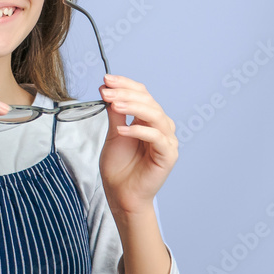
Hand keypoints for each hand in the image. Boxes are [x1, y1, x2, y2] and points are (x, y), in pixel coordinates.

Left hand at [98, 74, 178, 215]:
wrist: (120, 194)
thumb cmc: (119, 167)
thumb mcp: (113, 134)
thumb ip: (115, 113)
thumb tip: (106, 89)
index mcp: (149, 119)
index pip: (142, 94)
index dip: (125, 84)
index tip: (106, 79)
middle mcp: (161, 127)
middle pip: (148, 102)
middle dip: (125, 94)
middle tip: (105, 92)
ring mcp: (167, 140)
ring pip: (155, 115)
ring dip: (133, 107)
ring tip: (113, 105)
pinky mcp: (168, 155)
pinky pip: (156, 137)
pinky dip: (139, 130)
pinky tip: (122, 130)